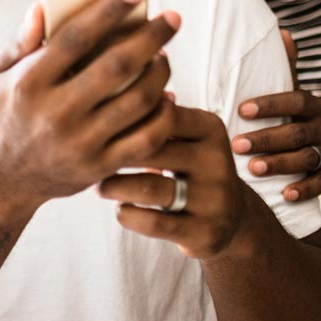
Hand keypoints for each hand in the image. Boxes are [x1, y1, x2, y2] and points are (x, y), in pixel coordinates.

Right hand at [0, 0, 181, 206]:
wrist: (2, 179)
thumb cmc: (5, 115)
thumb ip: (20, 42)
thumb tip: (43, 6)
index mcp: (29, 83)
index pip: (76, 37)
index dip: (108, 10)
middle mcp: (55, 113)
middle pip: (116, 66)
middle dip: (151, 37)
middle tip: (172, 19)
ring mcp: (80, 143)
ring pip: (138, 101)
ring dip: (160, 73)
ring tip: (164, 56)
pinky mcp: (99, 167)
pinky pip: (146, 139)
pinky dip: (163, 115)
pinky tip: (166, 97)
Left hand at [99, 105, 247, 258]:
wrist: (233, 218)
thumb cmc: (191, 167)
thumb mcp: (186, 136)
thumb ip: (156, 115)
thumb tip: (112, 88)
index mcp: (210, 129)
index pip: (161, 115)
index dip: (123, 120)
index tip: (97, 125)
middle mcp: (217, 161)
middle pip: (152, 150)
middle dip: (113, 154)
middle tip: (87, 158)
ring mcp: (214, 199)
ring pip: (149, 188)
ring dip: (114, 187)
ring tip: (99, 186)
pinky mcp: (204, 232)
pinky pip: (153, 222)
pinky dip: (128, 214)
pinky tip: (120, 208)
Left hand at [232, 90, 320, 201]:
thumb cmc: (292, 123)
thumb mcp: (288, 110)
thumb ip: (264, 108)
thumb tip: (221, 103)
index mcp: (313, 107)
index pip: (295, 101)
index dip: (270, 105)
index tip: (241, 110)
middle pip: (296, 133)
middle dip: (265, 140)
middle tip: (237, 145)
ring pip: (306, 158)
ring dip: (279, 164)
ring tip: (253, 169)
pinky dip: (305, 189)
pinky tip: (286, 195)